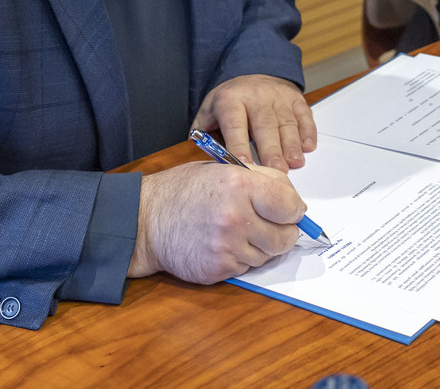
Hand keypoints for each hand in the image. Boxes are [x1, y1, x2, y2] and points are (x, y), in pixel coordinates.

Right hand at [127, 161, 303, 280]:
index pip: (291, 206)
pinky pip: (247, 268)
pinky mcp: (218, 270)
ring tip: (239, 231)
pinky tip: (224, 244)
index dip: (294, 210)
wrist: (146, 221)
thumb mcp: (223, 169)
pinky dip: (242, 258)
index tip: (290, 211)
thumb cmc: (184, 191)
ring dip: (261, 246)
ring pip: (267, 255)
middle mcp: (235, 218)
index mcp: (240, 186)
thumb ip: (262, 178)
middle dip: (283, 232)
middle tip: (270, 224)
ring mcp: (226, 247)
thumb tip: (294, 200)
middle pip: (285, 237)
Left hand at [192, 74, 316, 170]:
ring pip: (286, 122)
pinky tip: (307, 147)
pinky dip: (307, 132)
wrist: (249, 72)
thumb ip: (206, 137)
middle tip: (277, 171)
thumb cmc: (229, 103)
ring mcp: (277, 96)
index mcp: (230, 100)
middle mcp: (255, 96)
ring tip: (294, 163)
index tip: (244, 165)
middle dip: (271, 150)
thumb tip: (213, 164)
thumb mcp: (208, 114)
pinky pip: (304, 115)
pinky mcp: (295, 98)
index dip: (239, 145)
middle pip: (265, 125)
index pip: (234, 125)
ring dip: (292, 144)